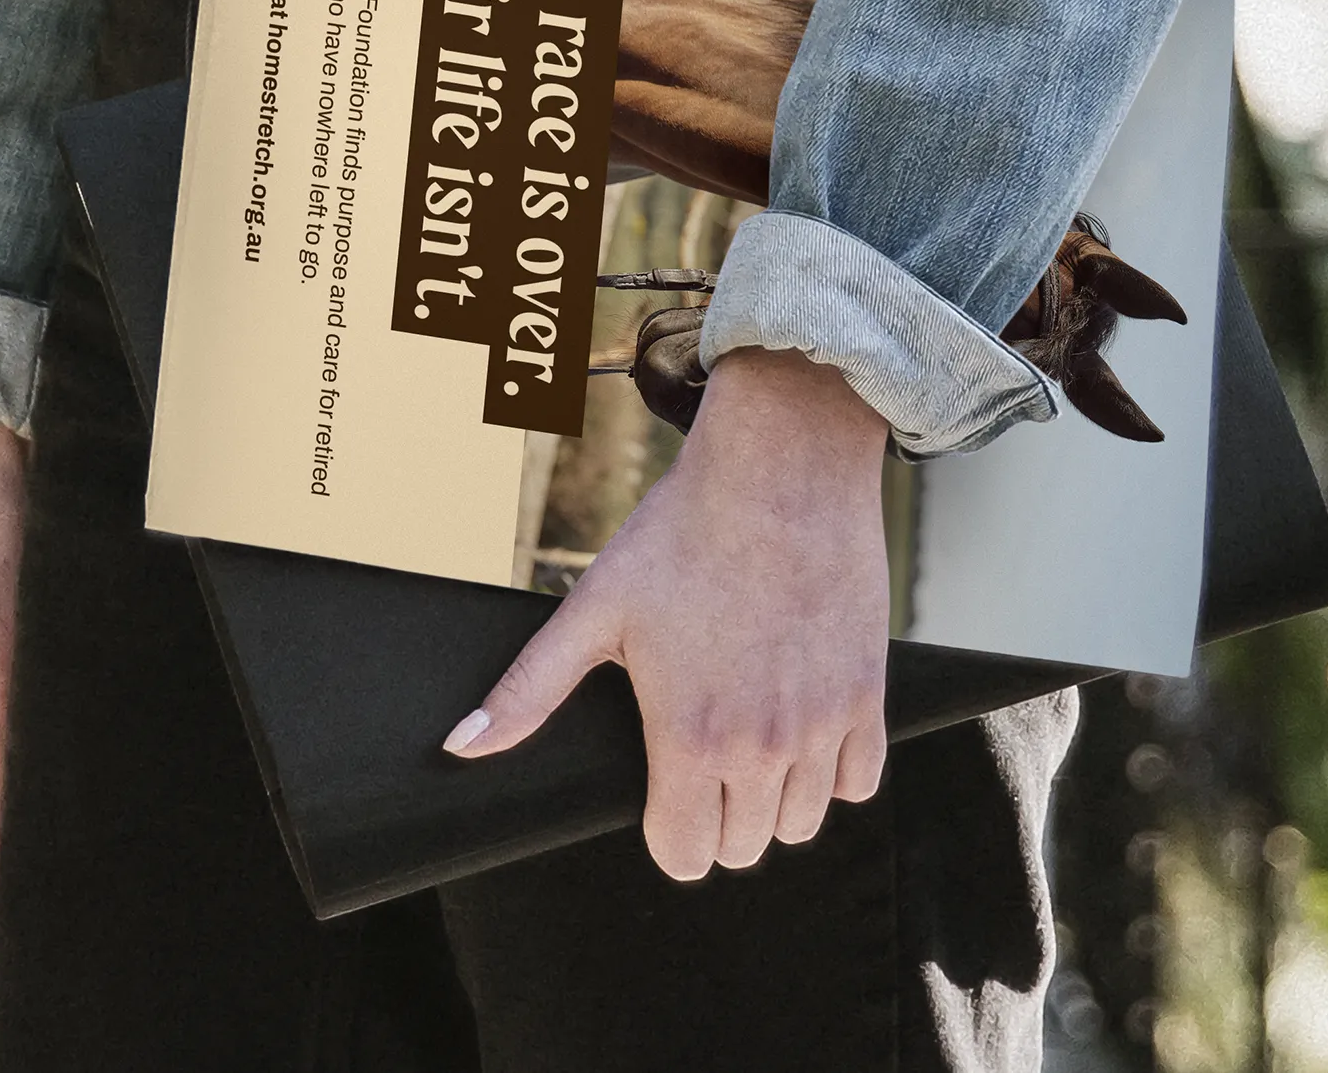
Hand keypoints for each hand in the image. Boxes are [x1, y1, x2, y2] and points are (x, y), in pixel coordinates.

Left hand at [446, 348, 890, 879]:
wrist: (779, 469)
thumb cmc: (682, 533)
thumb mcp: (594, 608)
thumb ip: (530, 690)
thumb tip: (460, 746)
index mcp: (689, 738)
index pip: (683, 856)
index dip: (667, 834)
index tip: (664, 794)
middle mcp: (762, 746)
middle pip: (743, 847)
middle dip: (718, 816)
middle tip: (704, 754)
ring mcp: (822, 724)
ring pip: (802, 822)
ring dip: (775, 796)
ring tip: (751, 736)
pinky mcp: (867, 696)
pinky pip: (859, 781)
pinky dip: (833, 768)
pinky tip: (802, 722)